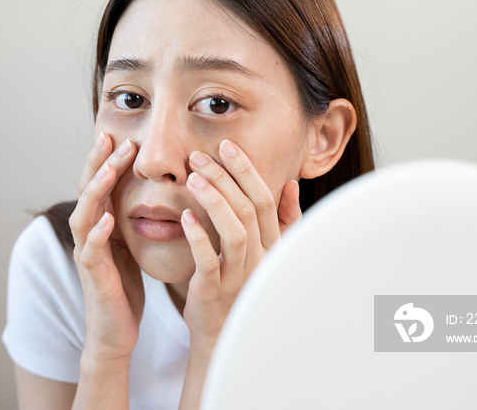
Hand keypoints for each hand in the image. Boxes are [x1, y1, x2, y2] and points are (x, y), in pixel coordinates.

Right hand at [69, 133, 143, 362]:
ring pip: (83, 215)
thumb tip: (154, 194)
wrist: (115, 331)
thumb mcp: (131, 247)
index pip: (101, 186)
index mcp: (100, 227)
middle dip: (98, 164)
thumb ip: (132, 221)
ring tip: (108, 169)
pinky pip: (91, 251)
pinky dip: (97, 233)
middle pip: (87, 192)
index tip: (121, 135)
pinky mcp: (94, 277)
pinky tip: (107, 219)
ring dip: (95, 190)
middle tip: (110, 138)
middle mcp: (88, 236)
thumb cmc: (125, 289)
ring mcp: (87, 255)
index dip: (107, 161)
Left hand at [180, 139, 301, 351]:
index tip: (226, 145)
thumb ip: (281, 220)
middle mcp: (260, 257)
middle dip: (225, 177)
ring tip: (193, 178)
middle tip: (199, 156)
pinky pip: (209, 261)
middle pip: (249, 209)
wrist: (222, 331)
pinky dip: (198, 237)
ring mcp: (239, 274)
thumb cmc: (242, 284)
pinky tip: (185, 217)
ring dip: (214, 200)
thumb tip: (291, 185)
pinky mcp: (214, 290)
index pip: (265, 198)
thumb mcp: (266, 251)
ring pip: (234, 231)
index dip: (247, 170)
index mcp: (271, 243)